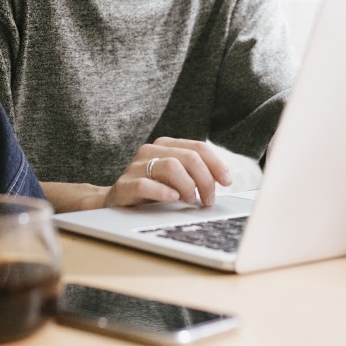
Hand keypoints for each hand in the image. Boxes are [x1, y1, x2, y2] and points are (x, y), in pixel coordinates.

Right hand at [103, 137, 233, 207]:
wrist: (118, 201)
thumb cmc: (153, 189)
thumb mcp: (175, 177)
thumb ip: (194, 172)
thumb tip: (223, 179)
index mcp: (165, 144)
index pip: (199, 147)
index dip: (217, 164)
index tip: (227, 181)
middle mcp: (150, 150)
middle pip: (189, 157)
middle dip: (205, 180)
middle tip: (208, 200)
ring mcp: (136, 166)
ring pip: (172, 166)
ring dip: (188, 187)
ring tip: (189, 201)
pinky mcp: (124, 185)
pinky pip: (146, 185)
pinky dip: (163, 192)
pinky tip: (173, 199)